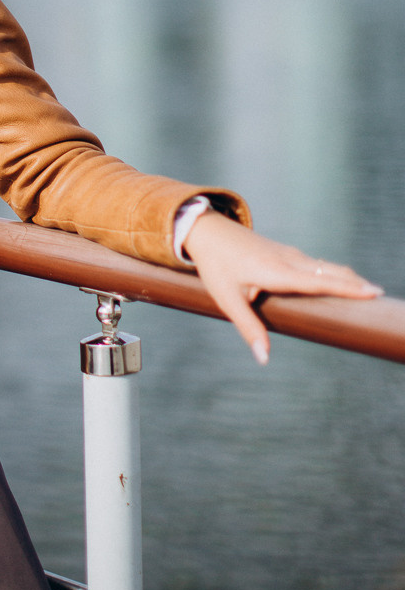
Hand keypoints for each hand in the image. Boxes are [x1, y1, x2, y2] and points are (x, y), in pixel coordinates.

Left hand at [182, 211, 383, 365]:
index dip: (347, 288)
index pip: (319, 282)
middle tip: (381, 295)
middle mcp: (288, 260)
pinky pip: (316, 263)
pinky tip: (342, 280)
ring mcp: (288, 253)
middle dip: (355, 283)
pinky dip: (333, 272)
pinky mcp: (285, 252)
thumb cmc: (216, 266)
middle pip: (330, 271)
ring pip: (325, 265)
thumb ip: (248, 328)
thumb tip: (264, 358)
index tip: (373, 292)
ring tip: (369, 292)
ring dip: (347, 278)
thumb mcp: (227, 299)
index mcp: (277, 272)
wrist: (208, 230)